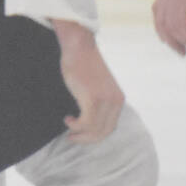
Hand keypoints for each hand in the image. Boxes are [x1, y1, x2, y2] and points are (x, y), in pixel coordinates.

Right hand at [50, 18, 124, 142]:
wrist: (79, 46)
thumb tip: (90, 119)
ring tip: (68, 127)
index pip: (110, 127)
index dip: (95, 136)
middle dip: (86, 139)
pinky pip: (86, 123)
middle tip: (71, 138)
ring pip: (94, 130)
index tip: (81, 135)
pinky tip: (68, 119)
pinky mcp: (93, 98)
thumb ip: (99, 101)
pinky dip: (76, 126)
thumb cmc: (83, 64)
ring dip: (79, 133)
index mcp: (118, 100)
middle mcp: (115, 102)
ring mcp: (105, 101)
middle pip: (103, 132)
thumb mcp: (97, 86)